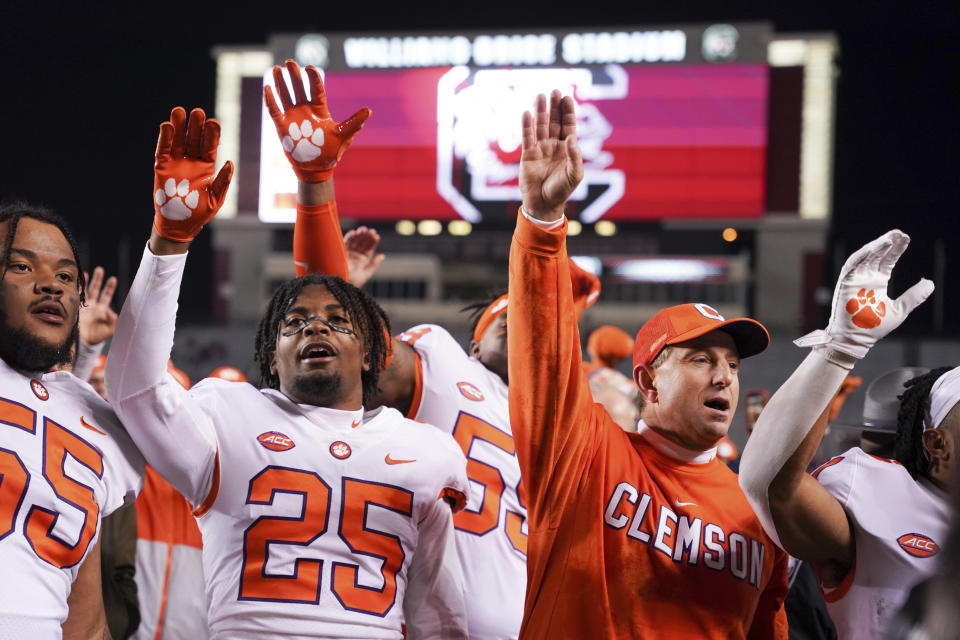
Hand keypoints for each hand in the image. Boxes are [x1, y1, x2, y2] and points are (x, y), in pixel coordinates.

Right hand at [78, 267, 116, 344]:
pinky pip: (73, 296)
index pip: (106, 295)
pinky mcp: (73, 308)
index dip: (110, 287)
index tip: (113, 278)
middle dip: (98, 279)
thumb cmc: (97, 337)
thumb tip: (110, 312)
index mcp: (101, 309)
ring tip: (84, 272)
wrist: (82, 343)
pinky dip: (73, 289)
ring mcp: (82, 306)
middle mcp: (91, 306)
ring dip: (84, 282)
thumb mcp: (110, 330)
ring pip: (83, 291)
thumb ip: (114, 321)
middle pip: (95, 289)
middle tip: (100, 269)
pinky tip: (72, 282)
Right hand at [153, 107, 233, 242]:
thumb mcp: (216, 199)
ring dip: (179, 126)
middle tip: (197, 112)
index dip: (212, 135)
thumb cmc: (199, 213)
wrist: (179, 225)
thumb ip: (223, 181)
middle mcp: (192, 161)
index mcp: (207, 167)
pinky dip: (165, 138)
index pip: (210, 147)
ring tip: (179, 111)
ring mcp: (176, 163)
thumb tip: (230, 163)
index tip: (214, 122)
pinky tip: (167, 126)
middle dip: (196, 126)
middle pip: (194, 139)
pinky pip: (163, 150)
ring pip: (178, 140)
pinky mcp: (162, 166)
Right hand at [264, 59, 370, 181]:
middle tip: (289, 62)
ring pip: (285, 95)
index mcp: (319, 109)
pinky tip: (267, 88)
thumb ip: (354, 123)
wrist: (316, 168)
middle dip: (294, 75)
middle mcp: (305, 110)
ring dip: (280, 82)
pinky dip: (271, 100)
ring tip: (275, 68)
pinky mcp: (282, 126)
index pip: (316, 89)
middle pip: (299, 88)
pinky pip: (275, 110)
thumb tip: (368, 111)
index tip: (309, 67)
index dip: (313, 78)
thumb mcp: (344, 136)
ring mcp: (293, 117)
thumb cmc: (331, 152)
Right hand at [345, 226, 384, 287]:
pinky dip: (349, 237)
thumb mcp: (365, 274)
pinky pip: (345, 242)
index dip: (373, 241)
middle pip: (362, 243)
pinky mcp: (340, 252)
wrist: (339, 284)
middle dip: (366, 236)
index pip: (369, 248)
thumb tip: (383, 255)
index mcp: (363, 260)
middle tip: (370, 231)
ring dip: (359, 234)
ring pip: (355, 241)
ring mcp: (348, 253)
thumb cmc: (352, 282)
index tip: (376, 236)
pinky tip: (353, 233)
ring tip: (363, 229)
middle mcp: (356, 255)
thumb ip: (374, 264)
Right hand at [519, 91, 583, 220]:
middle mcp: (554, 146)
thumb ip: (575, 156)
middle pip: (555, 121)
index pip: (569, 125)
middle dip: (555, 106)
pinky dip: (527, 125)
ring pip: (541, 126)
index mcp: (567, 149)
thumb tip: (570, 137)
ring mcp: (540, 149)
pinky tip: (526, 113)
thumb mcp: (574, 174)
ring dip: (541, 111)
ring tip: (540, 95)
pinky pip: (527, 137)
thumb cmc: (562, 190)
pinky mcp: (528, 155)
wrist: (543, 204)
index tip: (567, 97)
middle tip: (554, 91)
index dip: (568, 112)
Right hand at [795, 230, 932, 357]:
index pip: (888, 260)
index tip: (906, 239)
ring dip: (877, 246)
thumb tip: (930, 283)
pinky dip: (862, 255)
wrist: (856, 338)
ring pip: (866, 256)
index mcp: (878, 282)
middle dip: (888, 243)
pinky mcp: (845, 282)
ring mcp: (855, 279)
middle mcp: (866, 277)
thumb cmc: (874, 326)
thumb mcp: (900, 309)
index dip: (897, 249)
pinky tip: (874, 247)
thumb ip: (914, 296)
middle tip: (900, 233)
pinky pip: (852, 264)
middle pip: (877, 254)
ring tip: (890, 237)